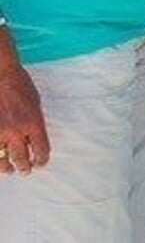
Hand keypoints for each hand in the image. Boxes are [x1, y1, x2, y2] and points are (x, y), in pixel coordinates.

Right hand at [0, 58, 48, 174]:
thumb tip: (34, 138)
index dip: (42, 160)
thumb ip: (35, 122)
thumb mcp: (35, 103)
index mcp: (34, 122)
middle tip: (25, 171)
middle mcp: (17, 130)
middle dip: (24, 168)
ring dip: (6, 167)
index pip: (41, 150)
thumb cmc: (20, 85)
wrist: (0, 74)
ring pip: (1, 160)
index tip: (40, 163)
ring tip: (8, 169)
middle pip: (22, 159)